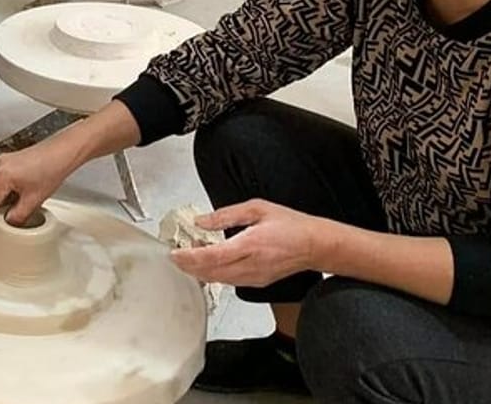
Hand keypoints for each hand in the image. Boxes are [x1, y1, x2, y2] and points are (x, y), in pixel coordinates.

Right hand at [0, 138, 81, 237]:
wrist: (63, 152)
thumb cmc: (53, 168)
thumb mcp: (34, 200)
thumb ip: (18, 216)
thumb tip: (8, 222)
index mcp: (2, 175)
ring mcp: (3, 161)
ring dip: (1, 201)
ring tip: (11, 212)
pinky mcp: (10, 160)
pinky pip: (2, 180)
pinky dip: (6, 191)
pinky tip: (17, 198)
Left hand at [169, 199, 329, 287]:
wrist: (315, 245)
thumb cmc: (290, 226)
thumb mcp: (257, 209)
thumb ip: (226, 215)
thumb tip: (202, 221)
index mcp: (250, 245)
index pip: (212, 256)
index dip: (190, 257)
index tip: (174, 253)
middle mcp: (251, 265)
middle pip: (211, 272)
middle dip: (189, 266)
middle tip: (175, 256)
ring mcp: (254, 277)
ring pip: (218, 280)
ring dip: (200, 271)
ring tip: (190, 256)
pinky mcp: (257, 282)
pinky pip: (229, 282)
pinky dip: (214, 274)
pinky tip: (209, 263)